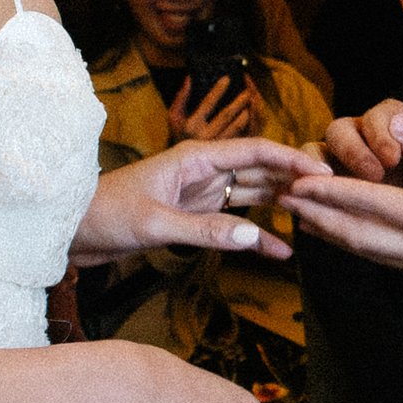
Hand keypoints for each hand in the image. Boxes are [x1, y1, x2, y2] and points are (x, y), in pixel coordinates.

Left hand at [73, 134, 329, 267]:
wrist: (69, 231)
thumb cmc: (103, 215)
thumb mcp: (155, 224)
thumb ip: (204, 231)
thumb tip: (255, 238)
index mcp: (194, 157)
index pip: (255, 151)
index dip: (292, 159)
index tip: (324, 171)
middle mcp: (202, 170)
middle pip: (261, 169)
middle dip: (296, 180)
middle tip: (333, 196)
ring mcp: (200, 193)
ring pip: (252, 194)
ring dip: (281, 204)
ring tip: (317, 217)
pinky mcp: (193, 216)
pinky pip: (234, 223)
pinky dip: (256, 236)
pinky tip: (281, 251)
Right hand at [166, 70, 261, 146]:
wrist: (186, 166)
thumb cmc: (181, 137)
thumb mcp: (174, 118)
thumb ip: (180, 97)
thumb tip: (189, 78)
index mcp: (192, 127)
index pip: (207, 105)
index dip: (217, 90)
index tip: (227, 78)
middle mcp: (206, 138)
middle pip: (226, 115)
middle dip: (239, 100)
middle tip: (247, 89)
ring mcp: (219, 147)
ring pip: (239, 127)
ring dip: (249, 111)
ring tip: (253, 99)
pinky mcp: (230, 154)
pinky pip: (246, 137)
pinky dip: (252, 124)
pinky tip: (254, 114)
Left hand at [286, 114, 402, 280]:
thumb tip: (399, 123)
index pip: (374, 207)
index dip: (332, 192)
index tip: (299, 181)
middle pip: (362, 240)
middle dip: (321, 219)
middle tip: (285, 201)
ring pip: (374, 254)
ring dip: (337, 235)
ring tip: (304, 217)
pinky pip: (393, 258)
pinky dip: (364, 243)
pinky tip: (350, 232)